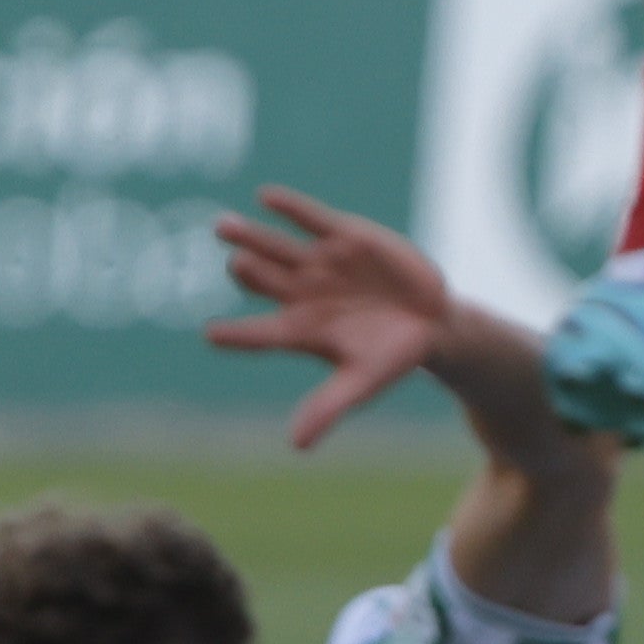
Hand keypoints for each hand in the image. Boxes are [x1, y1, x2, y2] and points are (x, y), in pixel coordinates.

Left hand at [204, 186, 456, 449]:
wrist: (431, 322)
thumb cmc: (391, 358)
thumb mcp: (363, 384)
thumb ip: (329, 407)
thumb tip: (297, 446)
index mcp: (300, 332)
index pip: (259, 334)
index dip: (237, 335)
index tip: (212, 335)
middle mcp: (301, 294)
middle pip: (263, 281)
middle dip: (247, 273)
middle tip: (234, 265)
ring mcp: (319, 263)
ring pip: (277, 248)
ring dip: (252, 237)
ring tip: (224, 227)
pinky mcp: (343, 236)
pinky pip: (312, 219)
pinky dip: (291, 208)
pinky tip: (267, 197)